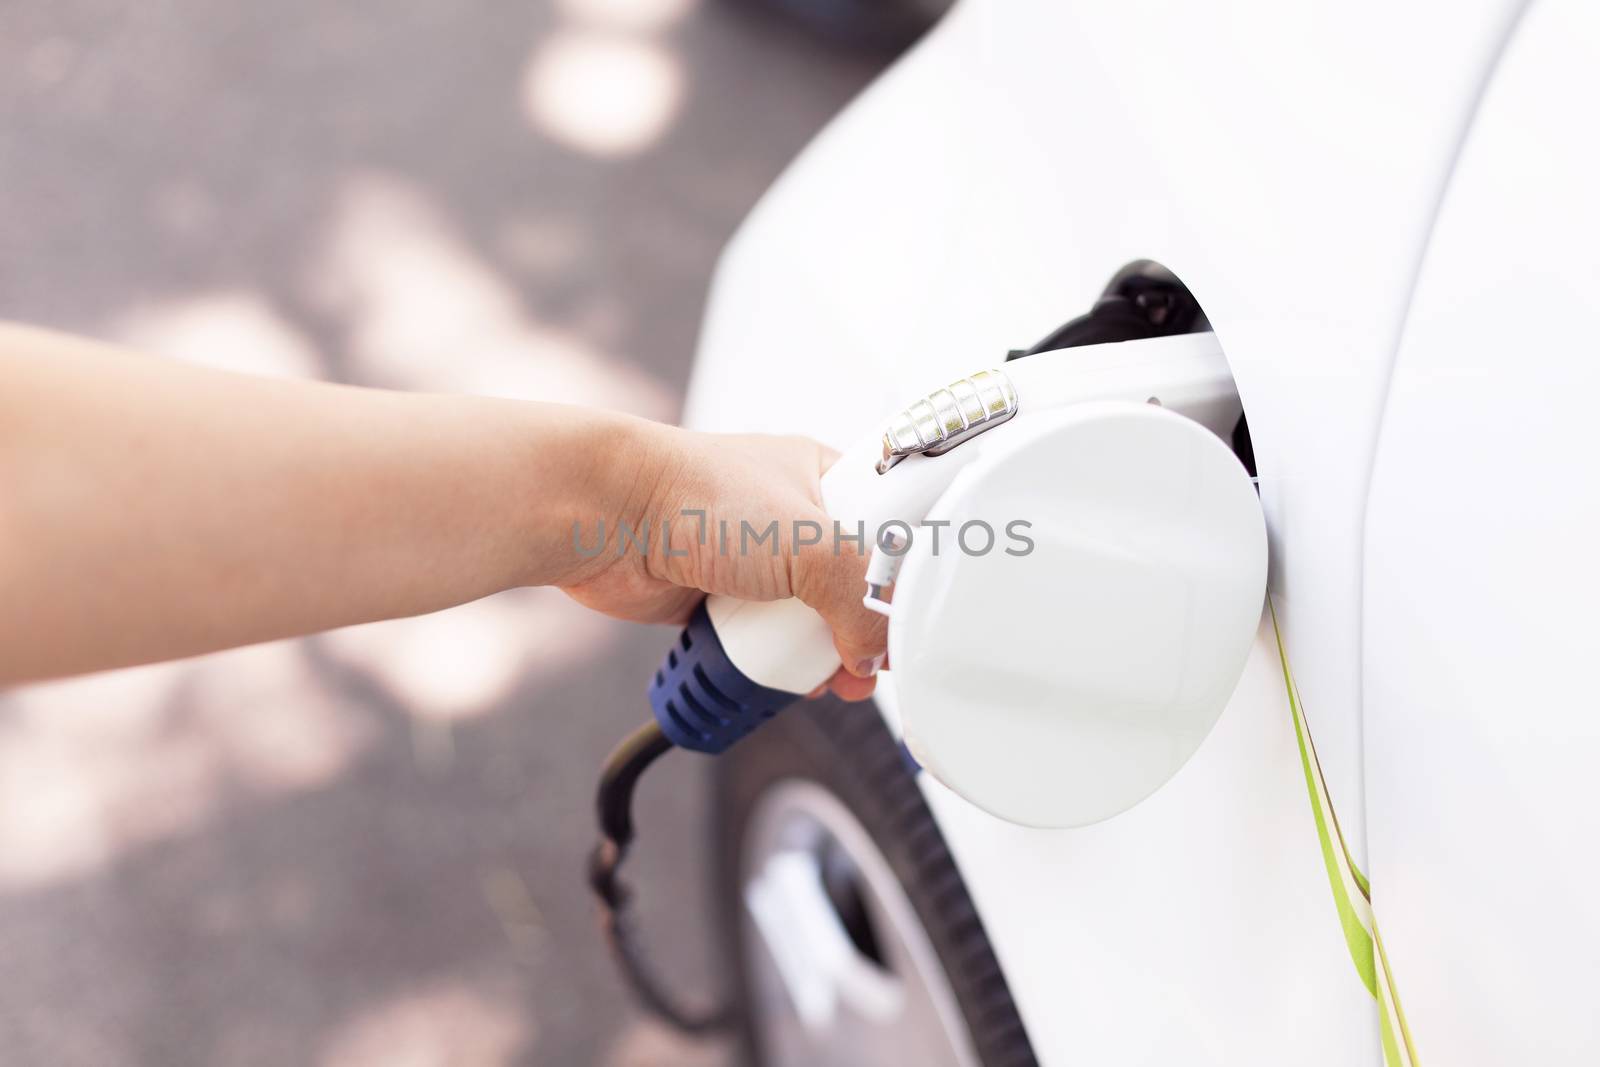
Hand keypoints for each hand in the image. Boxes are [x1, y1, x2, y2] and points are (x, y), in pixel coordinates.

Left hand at [559, 424, 886, 700]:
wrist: (603, 518)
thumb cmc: (693, 494)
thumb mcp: (807, 542)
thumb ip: (859, 599)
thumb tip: (875, 652)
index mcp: (826, 481)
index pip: (892, 534)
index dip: (905, 583)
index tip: (913, 622)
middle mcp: (795, 521)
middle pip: (853, 591)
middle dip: (860, 634)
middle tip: (866, 665)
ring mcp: (757, 564)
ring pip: (808, 623)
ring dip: (814, 656)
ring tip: (822, 679)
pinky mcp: (723, 599)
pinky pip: (762, 643)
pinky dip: (769, 664)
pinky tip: (776, 677)